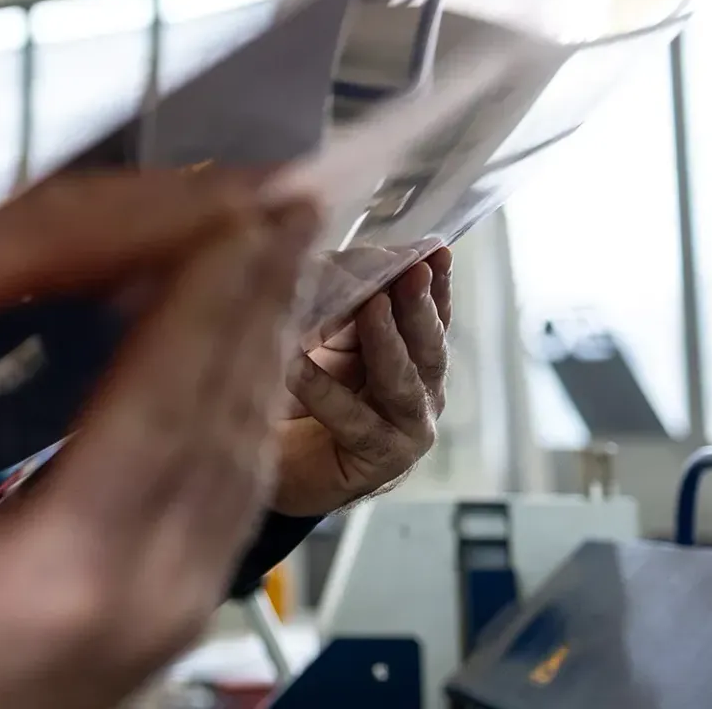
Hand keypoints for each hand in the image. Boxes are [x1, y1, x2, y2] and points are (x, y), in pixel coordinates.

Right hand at [0, 171, 320, 708]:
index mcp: (72, 571)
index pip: (161, 407)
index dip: (204, 301)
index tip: (237, 211)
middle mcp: (157, 578)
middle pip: (229, 400)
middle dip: (254, 284)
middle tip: (283, 186)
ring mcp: (190, 581)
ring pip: (251, 424)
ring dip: (264, 318)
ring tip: (279, 224)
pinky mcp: (197, 575)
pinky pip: (244, 453)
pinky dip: (251, 368)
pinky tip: (251, 313)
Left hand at [269, 246, 451, 516]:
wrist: (275, 461)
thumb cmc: (301, 390)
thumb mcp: (322, 333)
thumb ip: (340, 299)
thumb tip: (348, 259)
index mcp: (411, 355)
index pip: (432, 313)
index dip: (435, 282)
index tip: (435, 249)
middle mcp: (419, 392)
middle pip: (428, 345)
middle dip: (421, 306)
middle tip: (412, 272)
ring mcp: (405, 429)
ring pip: (404, 383)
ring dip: (388, 341)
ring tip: (372, 307)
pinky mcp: (377, 461)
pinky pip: (353, 421)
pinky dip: (324, 391)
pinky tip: (297, 366)